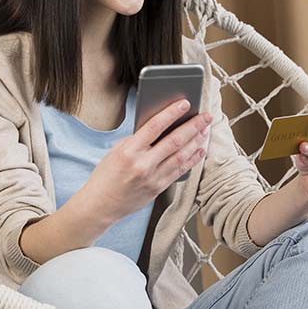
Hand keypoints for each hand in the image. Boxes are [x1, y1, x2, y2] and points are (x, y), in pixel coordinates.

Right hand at [76, 99, 211, 226]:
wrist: (100, 205)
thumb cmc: (106, 175)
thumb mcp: (117, 151)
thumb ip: (138, 139)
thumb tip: (161, 126)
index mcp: (129, 151)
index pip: (154, 126)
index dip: (172, 113)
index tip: (185, 103)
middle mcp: (143, 164)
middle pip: (174, 141)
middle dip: (193, 126)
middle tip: (206, 116)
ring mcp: (153, 178)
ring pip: (181, 156)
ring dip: (197, 141)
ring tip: (206, 130)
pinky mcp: (159, 188)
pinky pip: (180, 170)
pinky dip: (193, 159)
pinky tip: (201, 149)